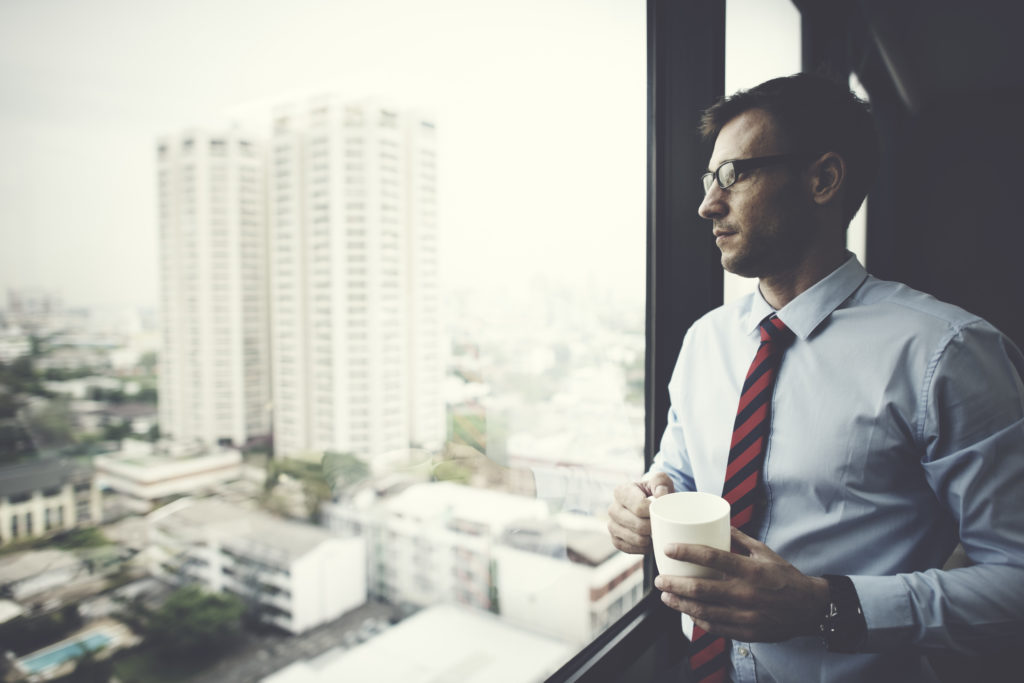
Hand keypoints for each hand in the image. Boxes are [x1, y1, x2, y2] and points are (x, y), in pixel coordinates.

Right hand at [607, 472, 674, 553]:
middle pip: (638, 525)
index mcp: (621, 491)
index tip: (662, 512)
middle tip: (662, 525)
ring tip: (656, 532)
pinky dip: (643, 548)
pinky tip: (649, 541)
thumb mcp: (660, 481)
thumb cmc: (656, 491)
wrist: (649, 505)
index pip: (640, 507)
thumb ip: (661, 482)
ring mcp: (612, 526)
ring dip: (650, 539)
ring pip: (636, 539)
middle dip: (653, 527)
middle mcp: (613, 509)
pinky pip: (630, 549)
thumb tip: (660, 495)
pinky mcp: (615, 540)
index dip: (654, 512)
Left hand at [653, 526, 829, 641]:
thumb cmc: (784, 576)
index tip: (668, 548)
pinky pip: (716, 627)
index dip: (686, 552)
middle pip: (701, 588)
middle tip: (659, 579)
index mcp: (750, 569)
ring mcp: (746, 615)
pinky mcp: (747, 631)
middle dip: (674, 583)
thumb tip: (718, 523)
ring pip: (703, 611)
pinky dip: (698, 620)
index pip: (712, 557)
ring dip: (680, 604)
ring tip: (666, 596)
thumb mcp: (765, 552)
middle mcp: (746, 593)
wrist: (810, 608)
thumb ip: (740, 539)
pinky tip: (688, 613)